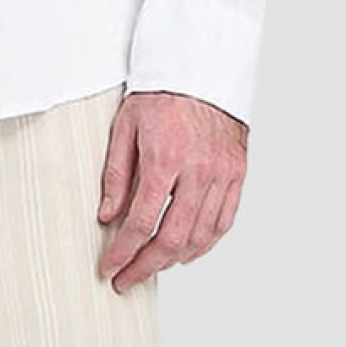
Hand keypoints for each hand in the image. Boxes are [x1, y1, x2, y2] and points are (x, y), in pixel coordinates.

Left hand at [96, 92, 248, 287]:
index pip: (142, 222)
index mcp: (165, 158)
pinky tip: (187, 250)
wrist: (203, 67)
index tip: (110, 267)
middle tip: (128, 279)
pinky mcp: (238, 173)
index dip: (123, 252)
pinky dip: (205, 243)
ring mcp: (222, 174)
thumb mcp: (125, 127)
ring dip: (175, 259)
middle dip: (146, 266)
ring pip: (201, 236)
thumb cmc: (161, 93)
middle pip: (173, 238)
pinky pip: (224, 221)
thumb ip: (116, 175)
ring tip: (153, 266)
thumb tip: (107, 217)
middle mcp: (198, 171)